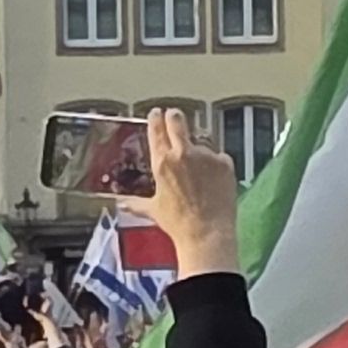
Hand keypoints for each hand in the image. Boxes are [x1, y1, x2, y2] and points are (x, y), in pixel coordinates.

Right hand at [142, 107, 239, 279]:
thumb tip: (123, 204)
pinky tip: (213, 181)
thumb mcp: (154, 210)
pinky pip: (219, 156)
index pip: (156, 129)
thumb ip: (136, 203)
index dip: (156, 118)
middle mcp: (183, 154)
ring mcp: (206, 156)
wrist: (206, 233)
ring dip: (198, 150)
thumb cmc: (179, 224)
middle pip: (177, 121)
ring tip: (199, 171)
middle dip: (175, 117)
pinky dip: (216, 164)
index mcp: (162, 162)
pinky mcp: (224, 162)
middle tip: (175, 117)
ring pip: (201, 141)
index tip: (157, 113)